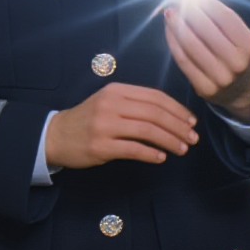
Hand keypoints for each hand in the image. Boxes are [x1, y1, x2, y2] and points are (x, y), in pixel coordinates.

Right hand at [44, 82, 197, 169]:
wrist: (56, 135)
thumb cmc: (88, 119)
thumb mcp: (109, 102)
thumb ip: (135, 104)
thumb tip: (171, 115)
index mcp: (117, 90)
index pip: (155, 97)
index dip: (177, 109)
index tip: (191, 121)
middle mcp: (112, 104)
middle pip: (154, 113)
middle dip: (178, 126)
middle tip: (192, 138)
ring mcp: (105, 125)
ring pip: (147, 131)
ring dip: (170, 141)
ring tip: (183, 149)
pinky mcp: (101, 146)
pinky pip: (133, 149)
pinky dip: (151, 154)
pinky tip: (161, 158)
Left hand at [164, 0, 249, 120]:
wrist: (241, 90)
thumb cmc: (237, 54)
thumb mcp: (240, 36)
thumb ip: (221, 17)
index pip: (225, 17)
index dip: (206, 2)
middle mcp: (237, 63)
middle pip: (205, 29)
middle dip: (188, 10)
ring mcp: (221, 78)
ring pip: (191, 45)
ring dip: (176, 24)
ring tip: (170, 12)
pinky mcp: (205, 89)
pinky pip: (183, 60)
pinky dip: (173, 41)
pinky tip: (169, 29)